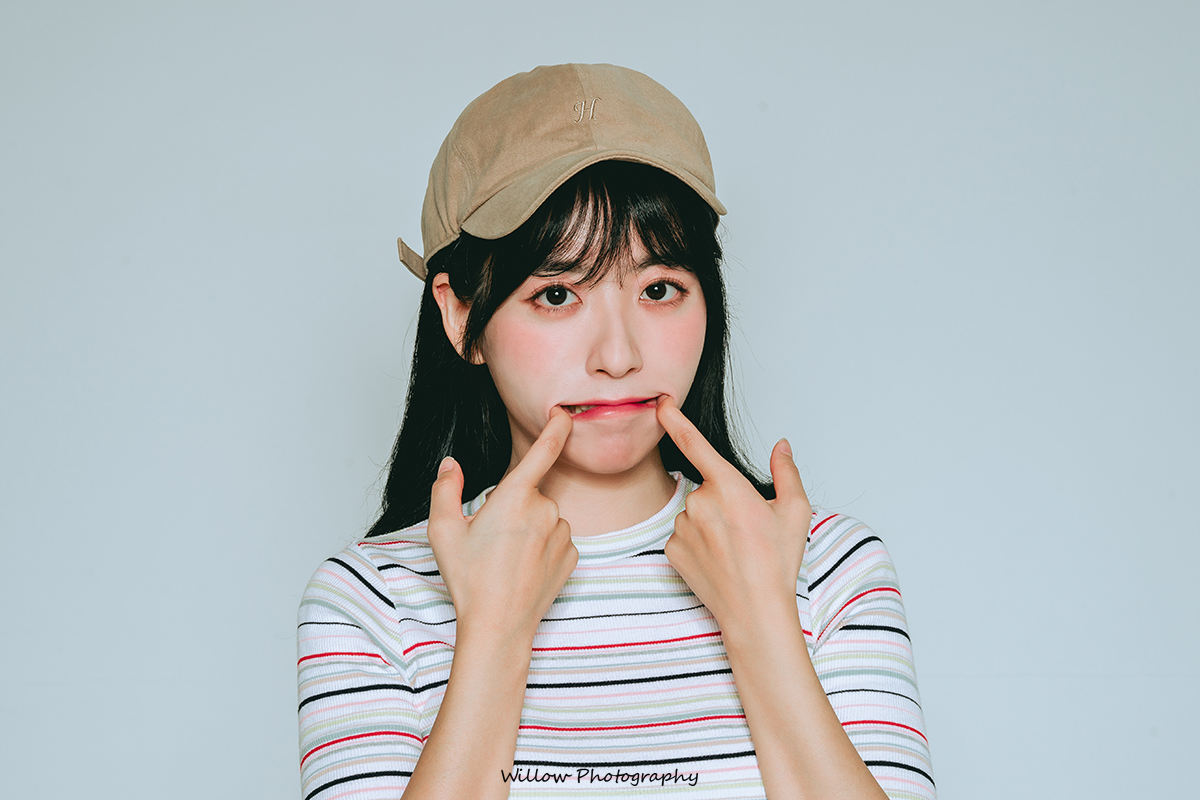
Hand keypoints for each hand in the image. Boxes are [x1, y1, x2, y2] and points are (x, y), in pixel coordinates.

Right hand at [426, 407, 578, 643]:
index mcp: (514, 497)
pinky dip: (542, 548)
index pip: (544, 450)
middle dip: (514, 508)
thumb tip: (450, 465)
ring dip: (529, 529)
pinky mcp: (571, 556)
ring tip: (507, 560)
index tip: (564, 413)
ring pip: (545, 518)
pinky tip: (524, 569)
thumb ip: (445, 489)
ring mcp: (562, 534)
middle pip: (530, 494)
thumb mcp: (443, 531)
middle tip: (491, 541)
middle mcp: (545, 510)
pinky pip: (556, 540)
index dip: (556, 427)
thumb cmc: (469, 580)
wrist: (498, 627)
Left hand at [655, 396, 811, 629]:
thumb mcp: (796, 511)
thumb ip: (786, 471)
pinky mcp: (671, 550)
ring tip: (734, 551)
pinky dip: (697, 545)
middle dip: (722, 504)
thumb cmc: (778, 562)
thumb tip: (780, 447)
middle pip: (706, 490)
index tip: (660, 403)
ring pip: (693, 514)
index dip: (674, 419)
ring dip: (709, 525)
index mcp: (729, 486)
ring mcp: (682, 527)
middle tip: (746, 533)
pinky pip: (682, 536)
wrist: (755, 611)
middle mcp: (699, 502)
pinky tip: (716, 562)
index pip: (694, 443)